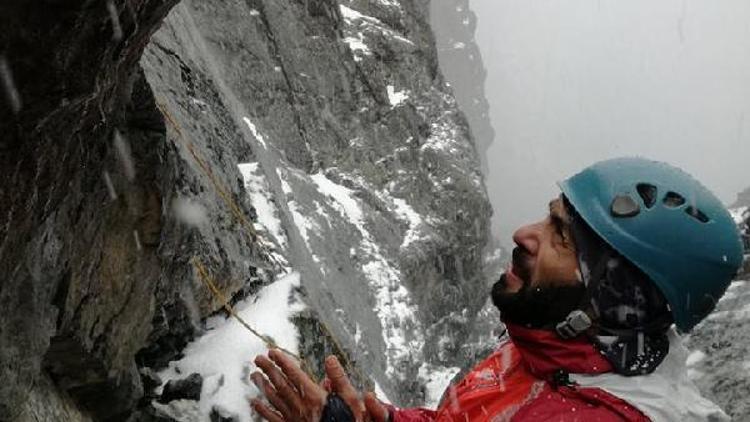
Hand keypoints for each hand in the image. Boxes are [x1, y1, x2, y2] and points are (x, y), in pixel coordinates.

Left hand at [251, 351, 386, 420]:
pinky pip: (273, 418)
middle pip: (281, 384)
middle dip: (269, 370)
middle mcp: (302, 407)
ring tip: (254, 375)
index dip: (282, 361)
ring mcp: (294, 418)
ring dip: (263, 386)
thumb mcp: (351, 400)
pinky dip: (262, 410)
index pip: (294, 374)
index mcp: (315, 397)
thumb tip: (331, 359)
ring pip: (274, 399)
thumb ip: (340, 380)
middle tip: (258, 358)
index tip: (273, 352)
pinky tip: (254, 403)